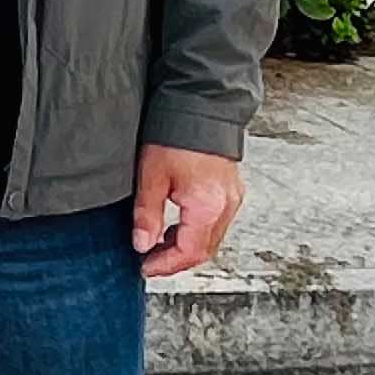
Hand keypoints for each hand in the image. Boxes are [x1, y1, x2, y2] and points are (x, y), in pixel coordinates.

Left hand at [133, 144, 243, 279]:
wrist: (200, 107)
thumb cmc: (175, 136)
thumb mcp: (151, 176)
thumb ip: (147, 215)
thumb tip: (141, 244)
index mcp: (208, 206)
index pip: (189, 253)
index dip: (166, 265)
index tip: (146, 268)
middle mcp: (226, 206)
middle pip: (203, 250)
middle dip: (176, 260)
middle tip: (150, 262)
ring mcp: (232, 198)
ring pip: (211, 238)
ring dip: (186, 247)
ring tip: (158, 245)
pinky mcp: (231, 190)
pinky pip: (216, 223)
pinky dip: (196, 231)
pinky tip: (176, 227)